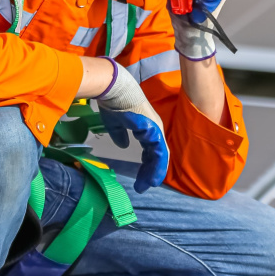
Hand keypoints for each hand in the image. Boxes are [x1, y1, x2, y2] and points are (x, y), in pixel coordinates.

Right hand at [95, 59, 168, 192]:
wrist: (115, 89)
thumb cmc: (114, 102)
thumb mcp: (115, 123)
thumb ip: (120, 134)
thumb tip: (122, 145)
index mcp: (147, 127)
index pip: (150, 150)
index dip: (146, 165)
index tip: (141, 178)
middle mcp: (155, 129)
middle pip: (157, 155)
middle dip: (150, 172)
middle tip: (143, 186)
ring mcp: (156, 129)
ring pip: (160, 156)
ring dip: (154, 172)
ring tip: (147, 185)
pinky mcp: (155, 130)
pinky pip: (160, 152)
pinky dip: (158, 166)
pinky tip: (152, 177)